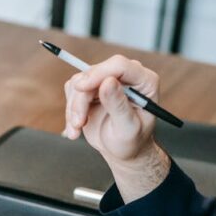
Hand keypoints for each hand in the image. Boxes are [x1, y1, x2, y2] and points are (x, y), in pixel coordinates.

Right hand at [63, 55, 169, 200]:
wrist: (122, 150)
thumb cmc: (131, 141)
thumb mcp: (127, 129)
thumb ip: (118, 105)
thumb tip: (108, 82)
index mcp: (145, 81)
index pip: (119, 65)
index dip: (98, 74)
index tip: (81, 88)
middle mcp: (126, 76)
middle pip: (94, 73)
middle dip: (81, 99)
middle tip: (78, 123)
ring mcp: (107, 79)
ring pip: (79, 81)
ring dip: (74, 107)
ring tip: (77, 128)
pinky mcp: (92, 87)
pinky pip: (72, 90)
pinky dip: (70, 110)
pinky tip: (76, 127)